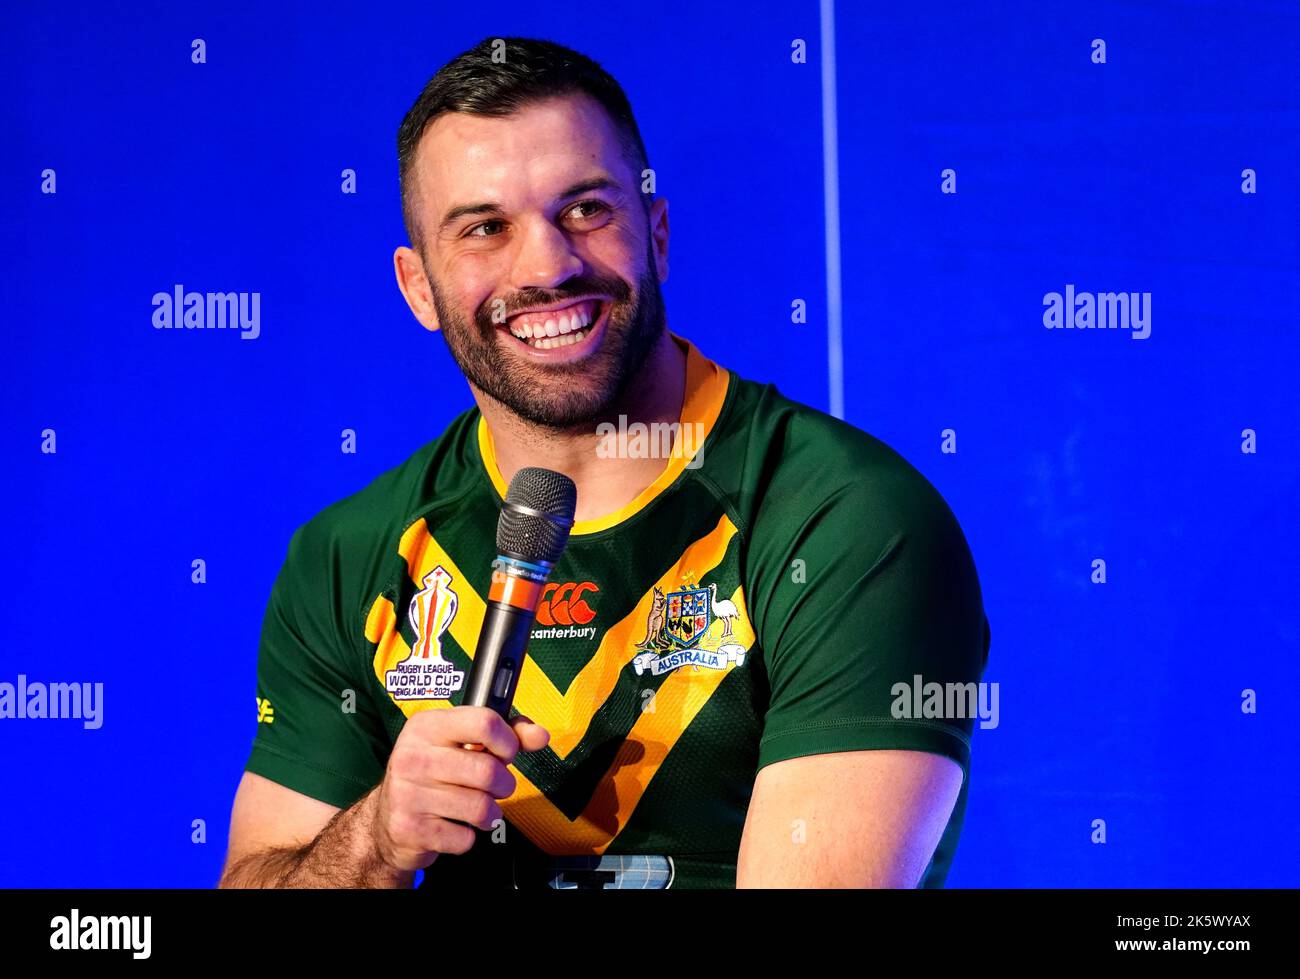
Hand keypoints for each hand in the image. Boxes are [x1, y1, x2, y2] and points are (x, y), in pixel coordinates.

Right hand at [370, 706, 549, 872]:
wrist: (386, 818)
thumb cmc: (433, 773)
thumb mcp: (462, 742)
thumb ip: (505, 734)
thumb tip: (539, 735)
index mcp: (428, 725)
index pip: (484, 722)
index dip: (507, 741)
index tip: (506, 752)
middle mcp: (413, 755)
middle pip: (488, 770)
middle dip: (503, 784)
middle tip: (494, 787)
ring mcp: (408, 793)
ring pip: (480, 808)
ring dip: (489, 814)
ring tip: (477, 809)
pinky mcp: (409, 829)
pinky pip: (465, 838)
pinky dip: (468, 837)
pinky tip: (454, 826)